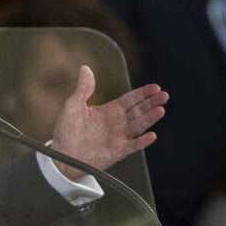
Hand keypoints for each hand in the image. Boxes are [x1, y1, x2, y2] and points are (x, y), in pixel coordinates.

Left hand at [51, 65, 167, 179]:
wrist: (61, 156)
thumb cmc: (65, 132)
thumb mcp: (72, 106)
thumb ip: (83, 88)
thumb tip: (85, 69)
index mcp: (108, 111)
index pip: (129, 99)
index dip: (142, 93)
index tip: (155, 87)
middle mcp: (116, 123)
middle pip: (138, 111)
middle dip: (151, 103)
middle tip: (163, 96)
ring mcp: (118, 137)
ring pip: (138, 126)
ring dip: (149, 118)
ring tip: (160, 110)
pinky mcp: (117, 152)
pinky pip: (133, 146)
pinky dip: (142, 141)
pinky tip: (151, 135)